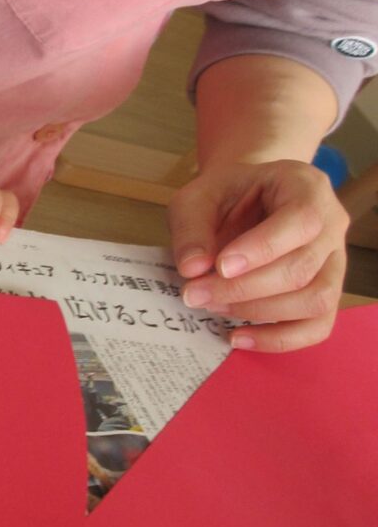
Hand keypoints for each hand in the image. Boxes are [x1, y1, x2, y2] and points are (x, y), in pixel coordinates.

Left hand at [167, 158, 348, 351]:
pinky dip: (279, 339)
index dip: (261, 249)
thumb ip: (191, 228)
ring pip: (316, 300)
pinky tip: (239, 337)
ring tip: (213, 307)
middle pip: (303, 268)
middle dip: (244, 288)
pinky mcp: (328, 292)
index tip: (220, 266)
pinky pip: (317, 326)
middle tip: (196, 294)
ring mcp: (335, 261)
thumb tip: (192, 269)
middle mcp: (331, 225)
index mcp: (306, 187)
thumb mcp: (198, 197)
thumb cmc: (225, 195)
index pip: (300, 221)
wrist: (245, 199)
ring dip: (259, 313)